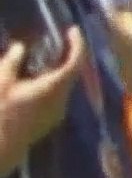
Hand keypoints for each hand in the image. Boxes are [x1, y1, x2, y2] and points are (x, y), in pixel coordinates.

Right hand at [0, 28, 85, 165]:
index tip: (72, 30)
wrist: (1, 147)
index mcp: (54, 87)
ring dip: (58, 71)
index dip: (77, 43)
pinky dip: (51, 84)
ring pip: (64, 86)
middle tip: (58, 41)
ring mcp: (57, 113)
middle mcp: (62, 100)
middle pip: (72, 73)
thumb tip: (21, 47)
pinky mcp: (49, 122)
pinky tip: (36, 80)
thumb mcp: (2, 82)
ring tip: (44, 58)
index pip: (75, 61)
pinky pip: (57, 97)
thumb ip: (13, 62)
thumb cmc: (0, 111)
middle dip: (67, 55)